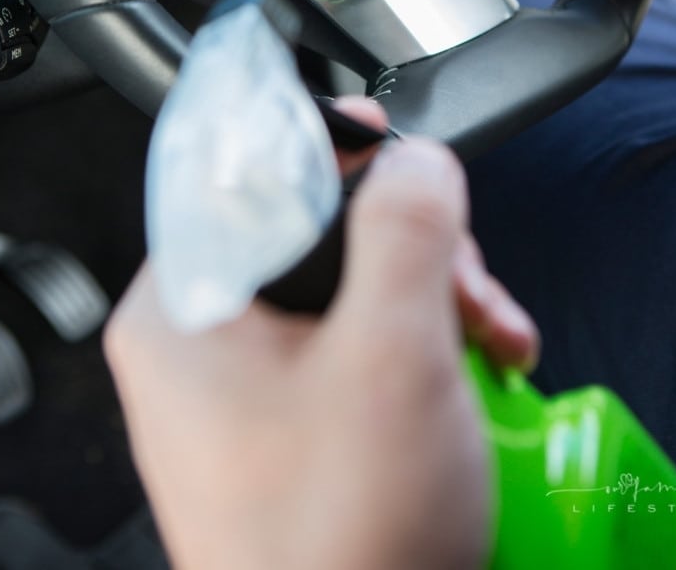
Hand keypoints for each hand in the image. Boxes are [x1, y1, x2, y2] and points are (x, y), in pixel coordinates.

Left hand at [105, 110, 538, 569]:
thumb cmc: (343, 545)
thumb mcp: (392, 352)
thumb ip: (409, 228)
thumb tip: (417, 161)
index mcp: (182, 311)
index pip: (246, 174)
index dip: (328, 148)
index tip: (393, 146)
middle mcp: (200, 349)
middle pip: (312, 234)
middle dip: (413, 248)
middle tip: (466, 282)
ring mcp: (246, 401)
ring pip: (346, 295)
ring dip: (433, 302)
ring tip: (492, 340)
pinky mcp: (293, 442)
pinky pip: (356, 357)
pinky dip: (421, 355)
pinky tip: (477, 376)